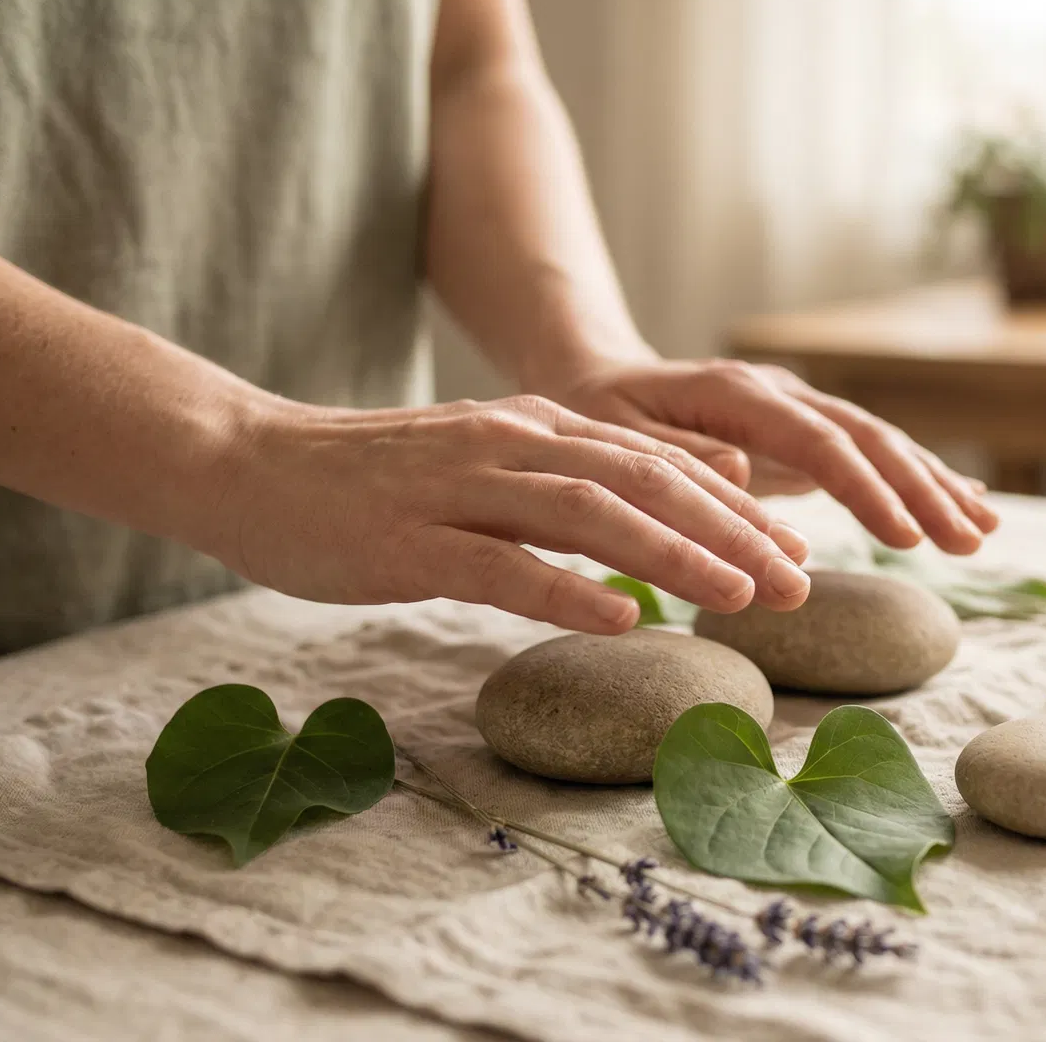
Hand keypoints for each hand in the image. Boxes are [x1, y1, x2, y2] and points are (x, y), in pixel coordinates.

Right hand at [205, 396, 813, 633]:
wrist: (248, 465)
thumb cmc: (373, 483)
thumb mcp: (484, 467)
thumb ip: (563, 485)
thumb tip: (653, 522)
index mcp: (533, 428)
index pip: (656, 461)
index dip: (734, 504)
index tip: (795, 548)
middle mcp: (509, 444)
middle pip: (643, 481)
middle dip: (730, 530)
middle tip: (797, 583)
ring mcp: (457, 489)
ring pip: (586, 512)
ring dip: (673, 554)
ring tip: (740, 595)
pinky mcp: (408, 540)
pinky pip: (498, 564)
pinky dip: (564, 588)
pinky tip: (620, 618)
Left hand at [539, 359, 999, 554]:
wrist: (596, 379)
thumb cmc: (597, 417)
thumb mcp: (613, 439)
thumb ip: (675, 456)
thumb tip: (742, 470)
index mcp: (737, 393)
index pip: (817, 440)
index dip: (865, 489)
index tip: (906, 537)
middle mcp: (780, 393)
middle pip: (867, 437)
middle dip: (921, 490)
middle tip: (966, 541)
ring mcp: (799, 410)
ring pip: (880, 443)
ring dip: (933, 485)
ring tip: (983, 529)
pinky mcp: (806, 434)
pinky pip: (871, 456)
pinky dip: (919, 481)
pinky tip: (967, 505)